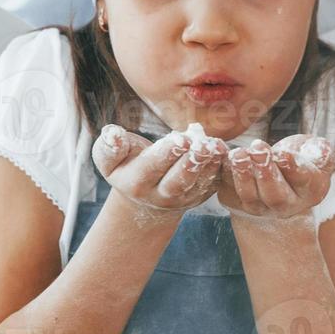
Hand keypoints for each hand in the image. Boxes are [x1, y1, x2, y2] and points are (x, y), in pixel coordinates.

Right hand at [92, 123, 226, 215]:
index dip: (166, 154)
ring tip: (217, 146)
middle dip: (191, 163)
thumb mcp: (110, 159)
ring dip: (209, 166)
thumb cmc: (126, 165)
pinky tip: (224, 151)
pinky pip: (211, 185)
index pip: (151, 168)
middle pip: (177, 181)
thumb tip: (113, 133)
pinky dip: (219, 169)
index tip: (181, 139)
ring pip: (197, 185)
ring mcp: (181, 199)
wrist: (143, 193)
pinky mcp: (198, 197)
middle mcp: (159, 195)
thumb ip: (109, 147)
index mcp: (135, 183)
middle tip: (205, 144)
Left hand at [217, 134, 333, 219]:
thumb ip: (320, 149)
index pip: (302, 181)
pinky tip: (222, 157)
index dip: (293, 168)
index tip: (283, 154)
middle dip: (265, 171)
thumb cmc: (299, 160)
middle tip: (258, 147)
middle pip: (275, 195)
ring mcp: (260, 208)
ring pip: (249, 197)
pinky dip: (223, 175)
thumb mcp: (316, 153)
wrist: (277, 179)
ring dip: (242, 174)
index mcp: (310, 190)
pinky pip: (228, 191)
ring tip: (238, 153)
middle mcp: (286, 205)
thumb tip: (316, 149)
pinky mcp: (236, 203)